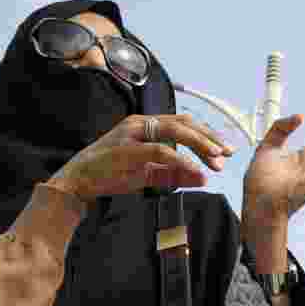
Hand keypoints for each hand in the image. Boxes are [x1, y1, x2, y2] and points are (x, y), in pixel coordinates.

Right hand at [46, 114, 234, 201]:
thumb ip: (174, 174)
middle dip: (208, 138)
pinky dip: (181, 159)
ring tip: (216, 159)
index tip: (225, 151)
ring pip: (175, 130)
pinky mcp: (126, 149)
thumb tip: (203, 178)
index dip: (207, 135)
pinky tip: (195, 170)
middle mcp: (140, 124)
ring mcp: (132, 134)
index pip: (183, 123)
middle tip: (226, 154)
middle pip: (184, 122)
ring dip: (200, 144)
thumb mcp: (148, 175)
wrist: (78, 183)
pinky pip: (160, 149)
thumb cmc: (110, 175)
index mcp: (146, 126)